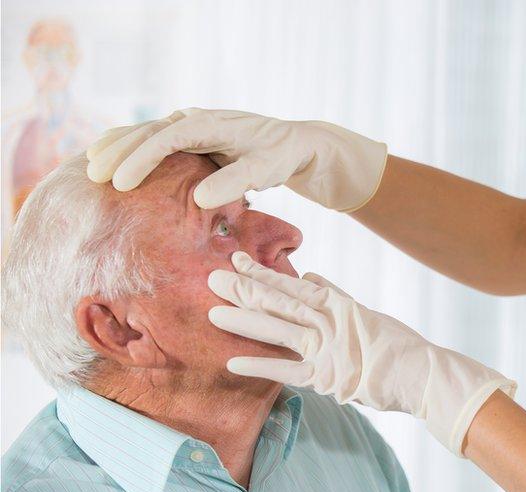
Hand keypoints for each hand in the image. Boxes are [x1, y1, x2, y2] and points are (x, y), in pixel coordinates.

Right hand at [85, 108, 387, 209]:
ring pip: (146, 132)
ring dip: (118, 147)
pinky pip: (154, 140)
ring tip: (90, 167)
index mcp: (213, 124)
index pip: (170, 137)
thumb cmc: (282, 157)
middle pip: (150, 131)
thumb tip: (200, 198)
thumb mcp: (266, 169)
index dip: (142, 158)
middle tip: (94, 177)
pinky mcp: (190, 138)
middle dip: (120, 152)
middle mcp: (198, 119)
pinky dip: (130, 147)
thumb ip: (236, 182)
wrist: (296, 145)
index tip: (122, 182)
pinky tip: (109, 160)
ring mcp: (192, 126)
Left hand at [206, 251, 516, 454]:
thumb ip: (335, 295)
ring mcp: (328, 347)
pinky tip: (233, 363)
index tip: (236, 259)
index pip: (293, 284)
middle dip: (245, 290)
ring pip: (280, 329)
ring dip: (245, 321)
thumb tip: (311, 274)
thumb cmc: (399, 346)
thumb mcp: (366, 314)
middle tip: (212, 278)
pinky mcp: (329, 376)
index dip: (263, 273)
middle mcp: (330, 321)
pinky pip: (289, 370)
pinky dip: (261, 367)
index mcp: (339, 304)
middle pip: (280, 302)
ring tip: (214, 313)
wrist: (423, 373)